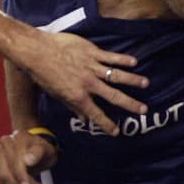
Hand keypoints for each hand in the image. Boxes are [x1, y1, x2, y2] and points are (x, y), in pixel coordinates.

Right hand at [0, 130, 59, 183]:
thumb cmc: (42, 150)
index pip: (16, 158)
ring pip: (3, 176)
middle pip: (8, 168)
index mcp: (20, 136)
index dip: (21, 174)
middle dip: (21, 182)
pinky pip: (1, 179)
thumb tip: (27, 161)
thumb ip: (38, 153)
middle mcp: (6, 141)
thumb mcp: (47, 150)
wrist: (35, 150)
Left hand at [18, 33, 146, 135]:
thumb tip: (83, 118)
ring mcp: (91, 66)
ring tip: (146, 84)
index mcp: (78, 96)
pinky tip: (134, 63)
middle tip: (143, 110)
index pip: (96, 114)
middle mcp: (88, 83)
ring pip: (116, 75)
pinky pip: (110, 57)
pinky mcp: (91, 52)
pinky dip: (123, 59)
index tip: (117, 131)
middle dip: (129, 104)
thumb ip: (72, 106)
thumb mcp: (56, 94)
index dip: (107, 124)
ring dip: (132, 80)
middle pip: (113, 96)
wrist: (37, 51)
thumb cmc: (43, 74)